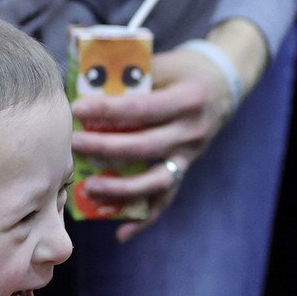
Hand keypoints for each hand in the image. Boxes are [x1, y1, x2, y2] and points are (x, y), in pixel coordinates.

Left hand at [71, 45, 235, 242]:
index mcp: (187, 99)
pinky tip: (122, 233)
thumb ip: (132, 73)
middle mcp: (192, 131)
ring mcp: (190, 155)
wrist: (223, 85)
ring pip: (155, 181)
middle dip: (105, 148)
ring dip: (120, 189)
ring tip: (88, 188)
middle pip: (144, 147)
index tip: (77, 109)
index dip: (108, 110)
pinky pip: (165, 200)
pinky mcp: (185, 170)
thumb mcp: (165, 62)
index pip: (143, 108)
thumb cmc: (185, 70)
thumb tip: (84, 77)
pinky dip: (144, 219)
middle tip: (73, 145)